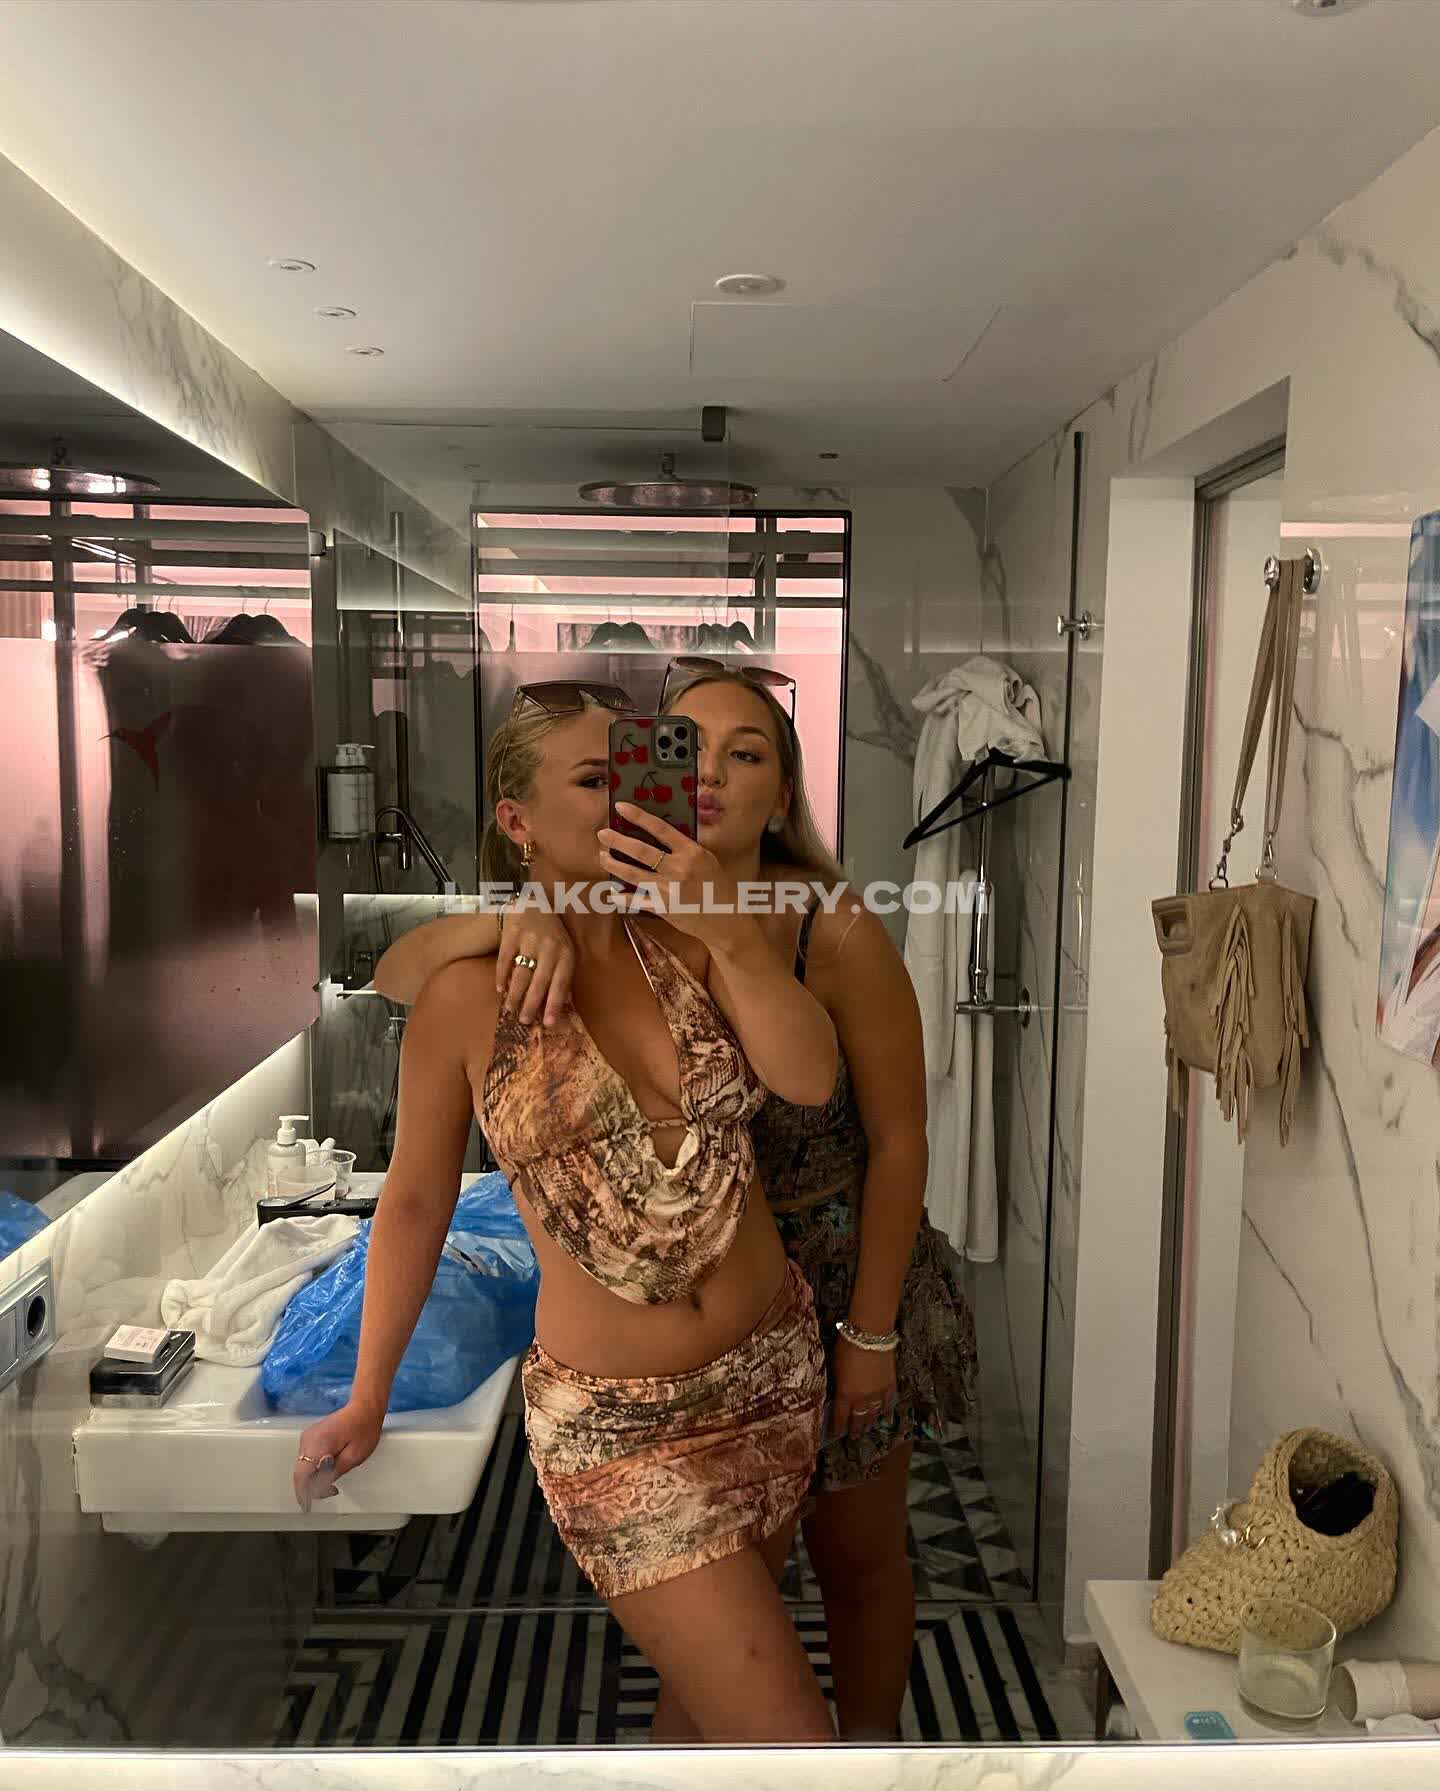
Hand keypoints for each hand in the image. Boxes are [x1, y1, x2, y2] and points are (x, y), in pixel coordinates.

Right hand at [292, 1401, 383, 1511]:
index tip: (308, 1507)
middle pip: (301, 1471)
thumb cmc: (364, 1430)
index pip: (301, 1474)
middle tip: (331, 1491)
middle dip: (311, 1487)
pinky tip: (328, 1471)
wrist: (364, 1407)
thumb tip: (318, 1487)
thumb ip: (333, 1472)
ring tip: (332, 1484)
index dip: (303, 1493)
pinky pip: (307, 1457)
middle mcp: (307, 1440)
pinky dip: (314, 1468)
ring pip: (303, 1465)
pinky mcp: (311, 1436)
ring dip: (313, 1478)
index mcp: (317, 1444)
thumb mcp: (354, 1456)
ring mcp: (308, 1437)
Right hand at [497, 905, 574, 1024]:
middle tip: (524, 1021)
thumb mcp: (564, 951)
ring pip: (521, 973)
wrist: (534, 903)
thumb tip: (558, 1006)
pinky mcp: (511, 934)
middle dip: (531, 1004)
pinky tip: (500, 989)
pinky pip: (505, 960)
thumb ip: (561, 975)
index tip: (548, 1023)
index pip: (560, 984)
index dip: (554, 1004)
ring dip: (515, 994)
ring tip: (511, 1009)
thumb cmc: (552, 934)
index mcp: (565, 953)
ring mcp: (529, 940)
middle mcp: (549, 947)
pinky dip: (501, 976)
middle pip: (539, 982)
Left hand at [597, 803, 744, 947]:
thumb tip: (657, 834)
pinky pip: (636, 901)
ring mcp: (669, 890)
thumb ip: (685, 848)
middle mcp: (679, 869)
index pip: (660, 829)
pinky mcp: (663, 908)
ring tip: (602, 856)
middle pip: (640, 850)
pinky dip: (622, 897)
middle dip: (617, 841)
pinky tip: (613, 892)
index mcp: (691, 852)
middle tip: (602, 834)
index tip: (620, 807)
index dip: (638, 816)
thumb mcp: (707, 860)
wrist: (726, 919)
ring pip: (632, 873)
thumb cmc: (718, 886)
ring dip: (613, 864)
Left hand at [831, 1336, 898, 1441]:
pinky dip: (884, 1409)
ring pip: (873, 1414)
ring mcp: (878, 1394)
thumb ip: (837, 1384)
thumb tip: (837, 1392)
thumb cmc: (847, 1346)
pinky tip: (883, 1412)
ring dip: (869, 1422)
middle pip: (858, 1420)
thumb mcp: (834, 1366)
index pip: (840, 1418)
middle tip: (853, 1435)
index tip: (834, 1433)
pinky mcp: (890, 1385)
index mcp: (845, 1395)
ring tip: (866, 1427)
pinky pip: (887, 1402)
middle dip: (854, 1429)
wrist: (870, 1334)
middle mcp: (862, 1399)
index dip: (837, 1427)